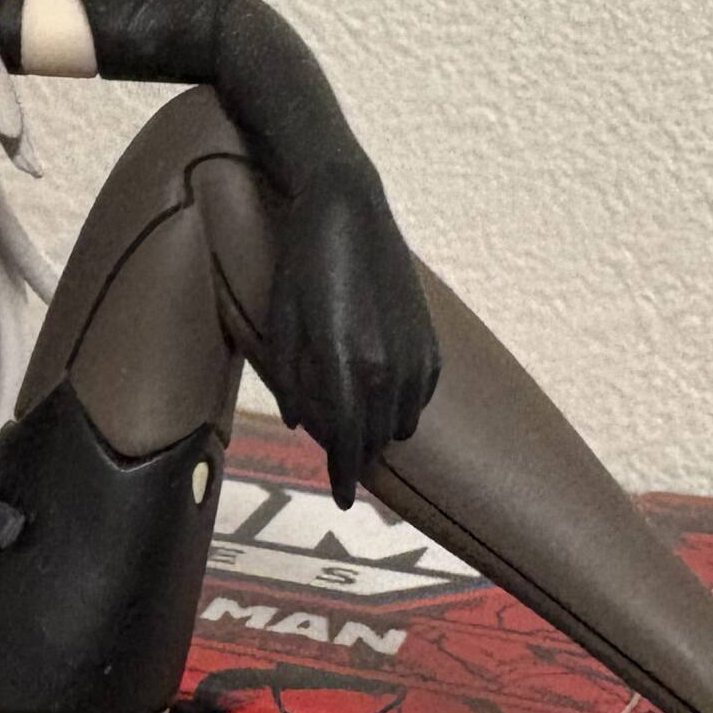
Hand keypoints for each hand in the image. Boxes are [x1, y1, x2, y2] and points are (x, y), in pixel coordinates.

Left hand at [262, 165, 439, 508]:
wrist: (347, 212)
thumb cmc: (301, 267)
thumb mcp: (280, 325)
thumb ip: (291, 381)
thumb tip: (299, 423)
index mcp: (345, 367)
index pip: (347, 443)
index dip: (342, 475)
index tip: (339, 500)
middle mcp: (388, 368)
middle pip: (373, 439)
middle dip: (354, 454)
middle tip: (338, 460)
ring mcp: (416, 356)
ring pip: (401, 423)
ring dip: (377, 430)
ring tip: (353, 420)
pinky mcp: (431, 343)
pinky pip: (419, 397)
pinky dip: (400, 405)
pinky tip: (378, 391)